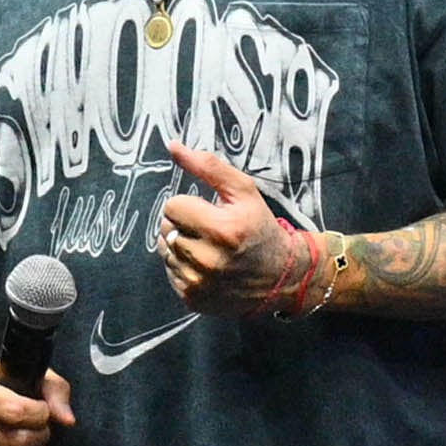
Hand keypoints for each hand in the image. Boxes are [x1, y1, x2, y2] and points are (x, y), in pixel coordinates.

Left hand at [155, 141, 311, 313]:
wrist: (281, 277)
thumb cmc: (260, 228)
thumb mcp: (244, 192)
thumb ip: (208, 167)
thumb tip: (173, 146)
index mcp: (222, 230)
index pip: (172, 206)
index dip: (189, 205)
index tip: (209, 213)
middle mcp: (208, 261)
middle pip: (165, 228)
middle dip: (184, 224)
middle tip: (210, 231)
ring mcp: (198, 283)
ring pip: (165, 250)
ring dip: (181, 245)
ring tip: (208, 248)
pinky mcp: (192, 299)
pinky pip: (170, 272)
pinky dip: (183, 266)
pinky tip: (206, 266)